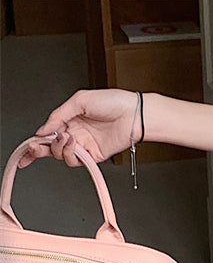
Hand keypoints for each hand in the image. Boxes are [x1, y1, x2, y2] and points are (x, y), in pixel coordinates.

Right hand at [17, 89, 140, 168]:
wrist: (133, 115)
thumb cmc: (112, 102)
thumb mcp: (79, 101)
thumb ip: (59, 115)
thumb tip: (43, 130)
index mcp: (70, 119)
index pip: (48, 132)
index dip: (37, 141)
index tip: (28, 147)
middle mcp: (76, 133)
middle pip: (52, 147)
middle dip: (41, 149)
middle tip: (36, 148)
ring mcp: (84, 145)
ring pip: (63, 155)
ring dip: (60, 148)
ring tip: (67, 137)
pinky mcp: (94, 156)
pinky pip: (77, 161)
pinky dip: (72, 154)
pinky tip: (74, 144)